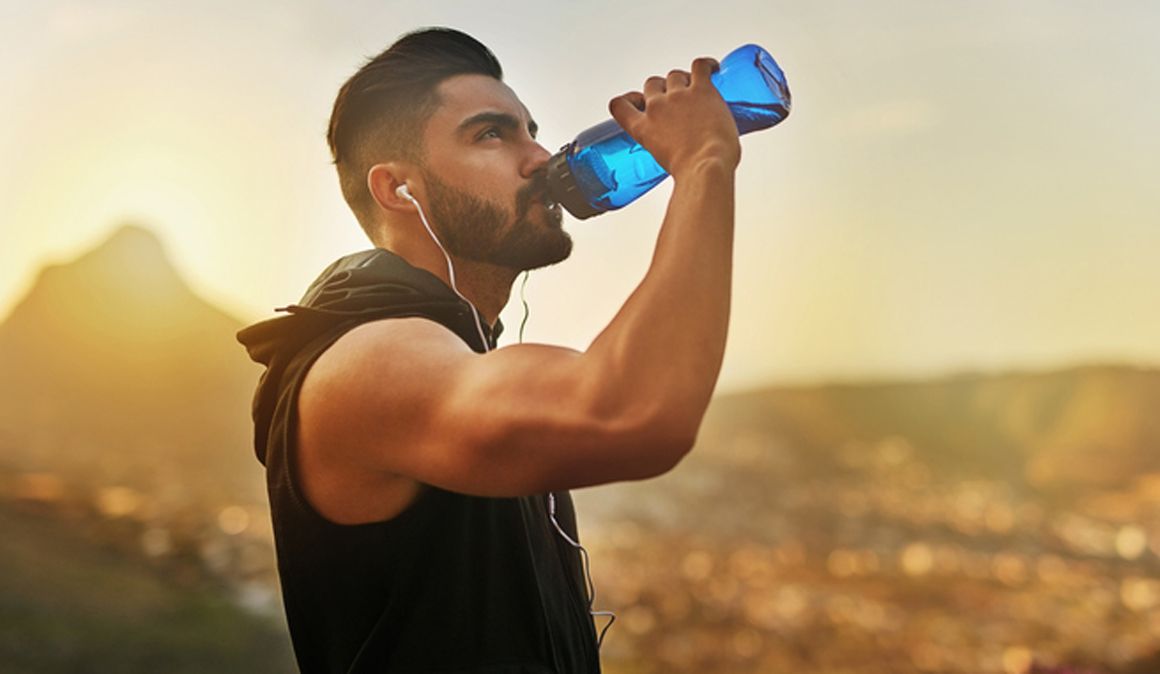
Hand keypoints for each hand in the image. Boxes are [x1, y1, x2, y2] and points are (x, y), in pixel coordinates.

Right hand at [608, 57, 740, 177]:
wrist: (704, 169)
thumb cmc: (691, 174)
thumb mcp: (662, 165)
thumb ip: (667, 153)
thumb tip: (684, 159)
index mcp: (642, 129)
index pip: (620, 105)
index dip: (630, 99)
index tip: (640, 101)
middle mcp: (656, 108)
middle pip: (652, 84)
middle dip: (663, 90)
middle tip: (679, 103)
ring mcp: (678, 96)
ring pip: (674, 75)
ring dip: (684, 80)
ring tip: (697, 90)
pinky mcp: (701, 90)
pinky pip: (700, 66)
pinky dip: (707, 65)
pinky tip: (713, 69)